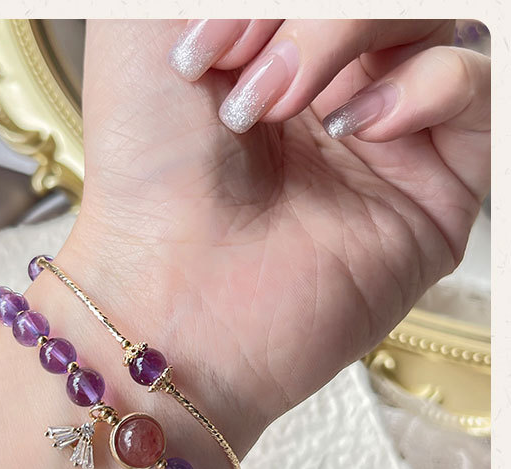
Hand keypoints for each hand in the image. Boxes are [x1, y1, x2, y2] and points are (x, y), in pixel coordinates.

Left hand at [63, 19, 488, 450]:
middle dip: (306, 16)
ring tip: (276, 105)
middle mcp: (331, 91)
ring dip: (349, 35)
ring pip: (429, 25)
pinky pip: (477, 90)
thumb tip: (273, 4)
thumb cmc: (142, 177)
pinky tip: (356, 126)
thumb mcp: (136, 33)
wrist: (170, 295)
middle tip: (242, 69)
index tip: (204, 44)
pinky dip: (424, 84)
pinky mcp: (433, 192)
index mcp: (267, 51)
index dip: (269, 2)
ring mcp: (385, 140)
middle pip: (376, 5)